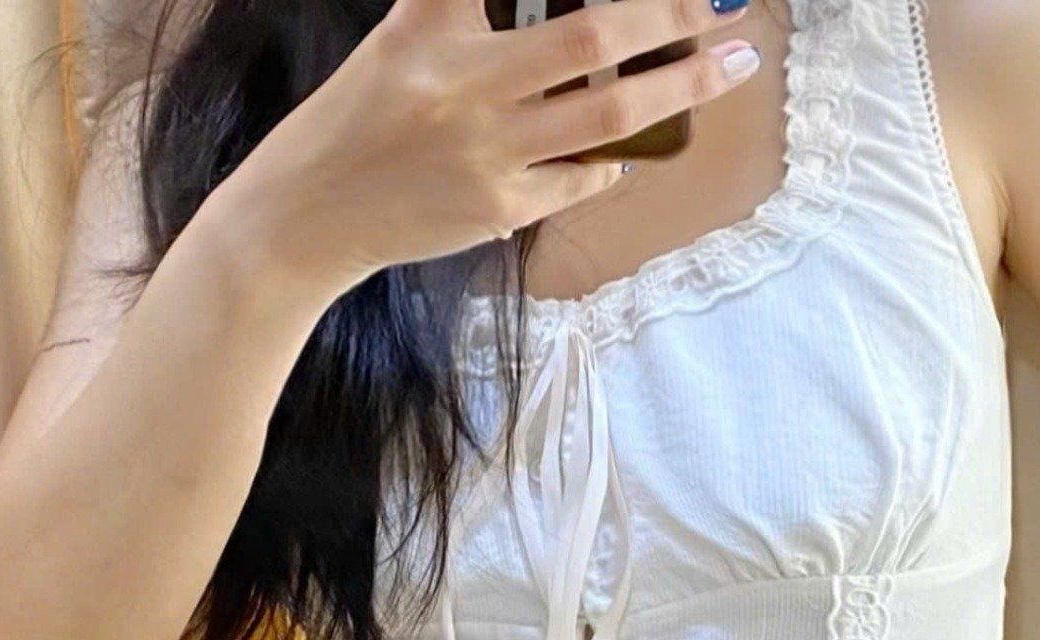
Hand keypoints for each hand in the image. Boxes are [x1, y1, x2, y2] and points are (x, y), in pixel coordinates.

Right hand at [210, 0, 761, 297]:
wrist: (308, 218)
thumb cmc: (358, 120)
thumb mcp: (404, 39)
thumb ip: (462, 8)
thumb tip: (561, 26)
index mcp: (434, 28)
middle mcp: (466, 85)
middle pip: (590, 40)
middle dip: (670, 13)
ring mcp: (489, 154)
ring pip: (608, 115)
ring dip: (680, 86)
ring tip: (731, 63)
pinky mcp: (499, 209)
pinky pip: (582, 178)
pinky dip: (616, 157)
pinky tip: (637, 143)